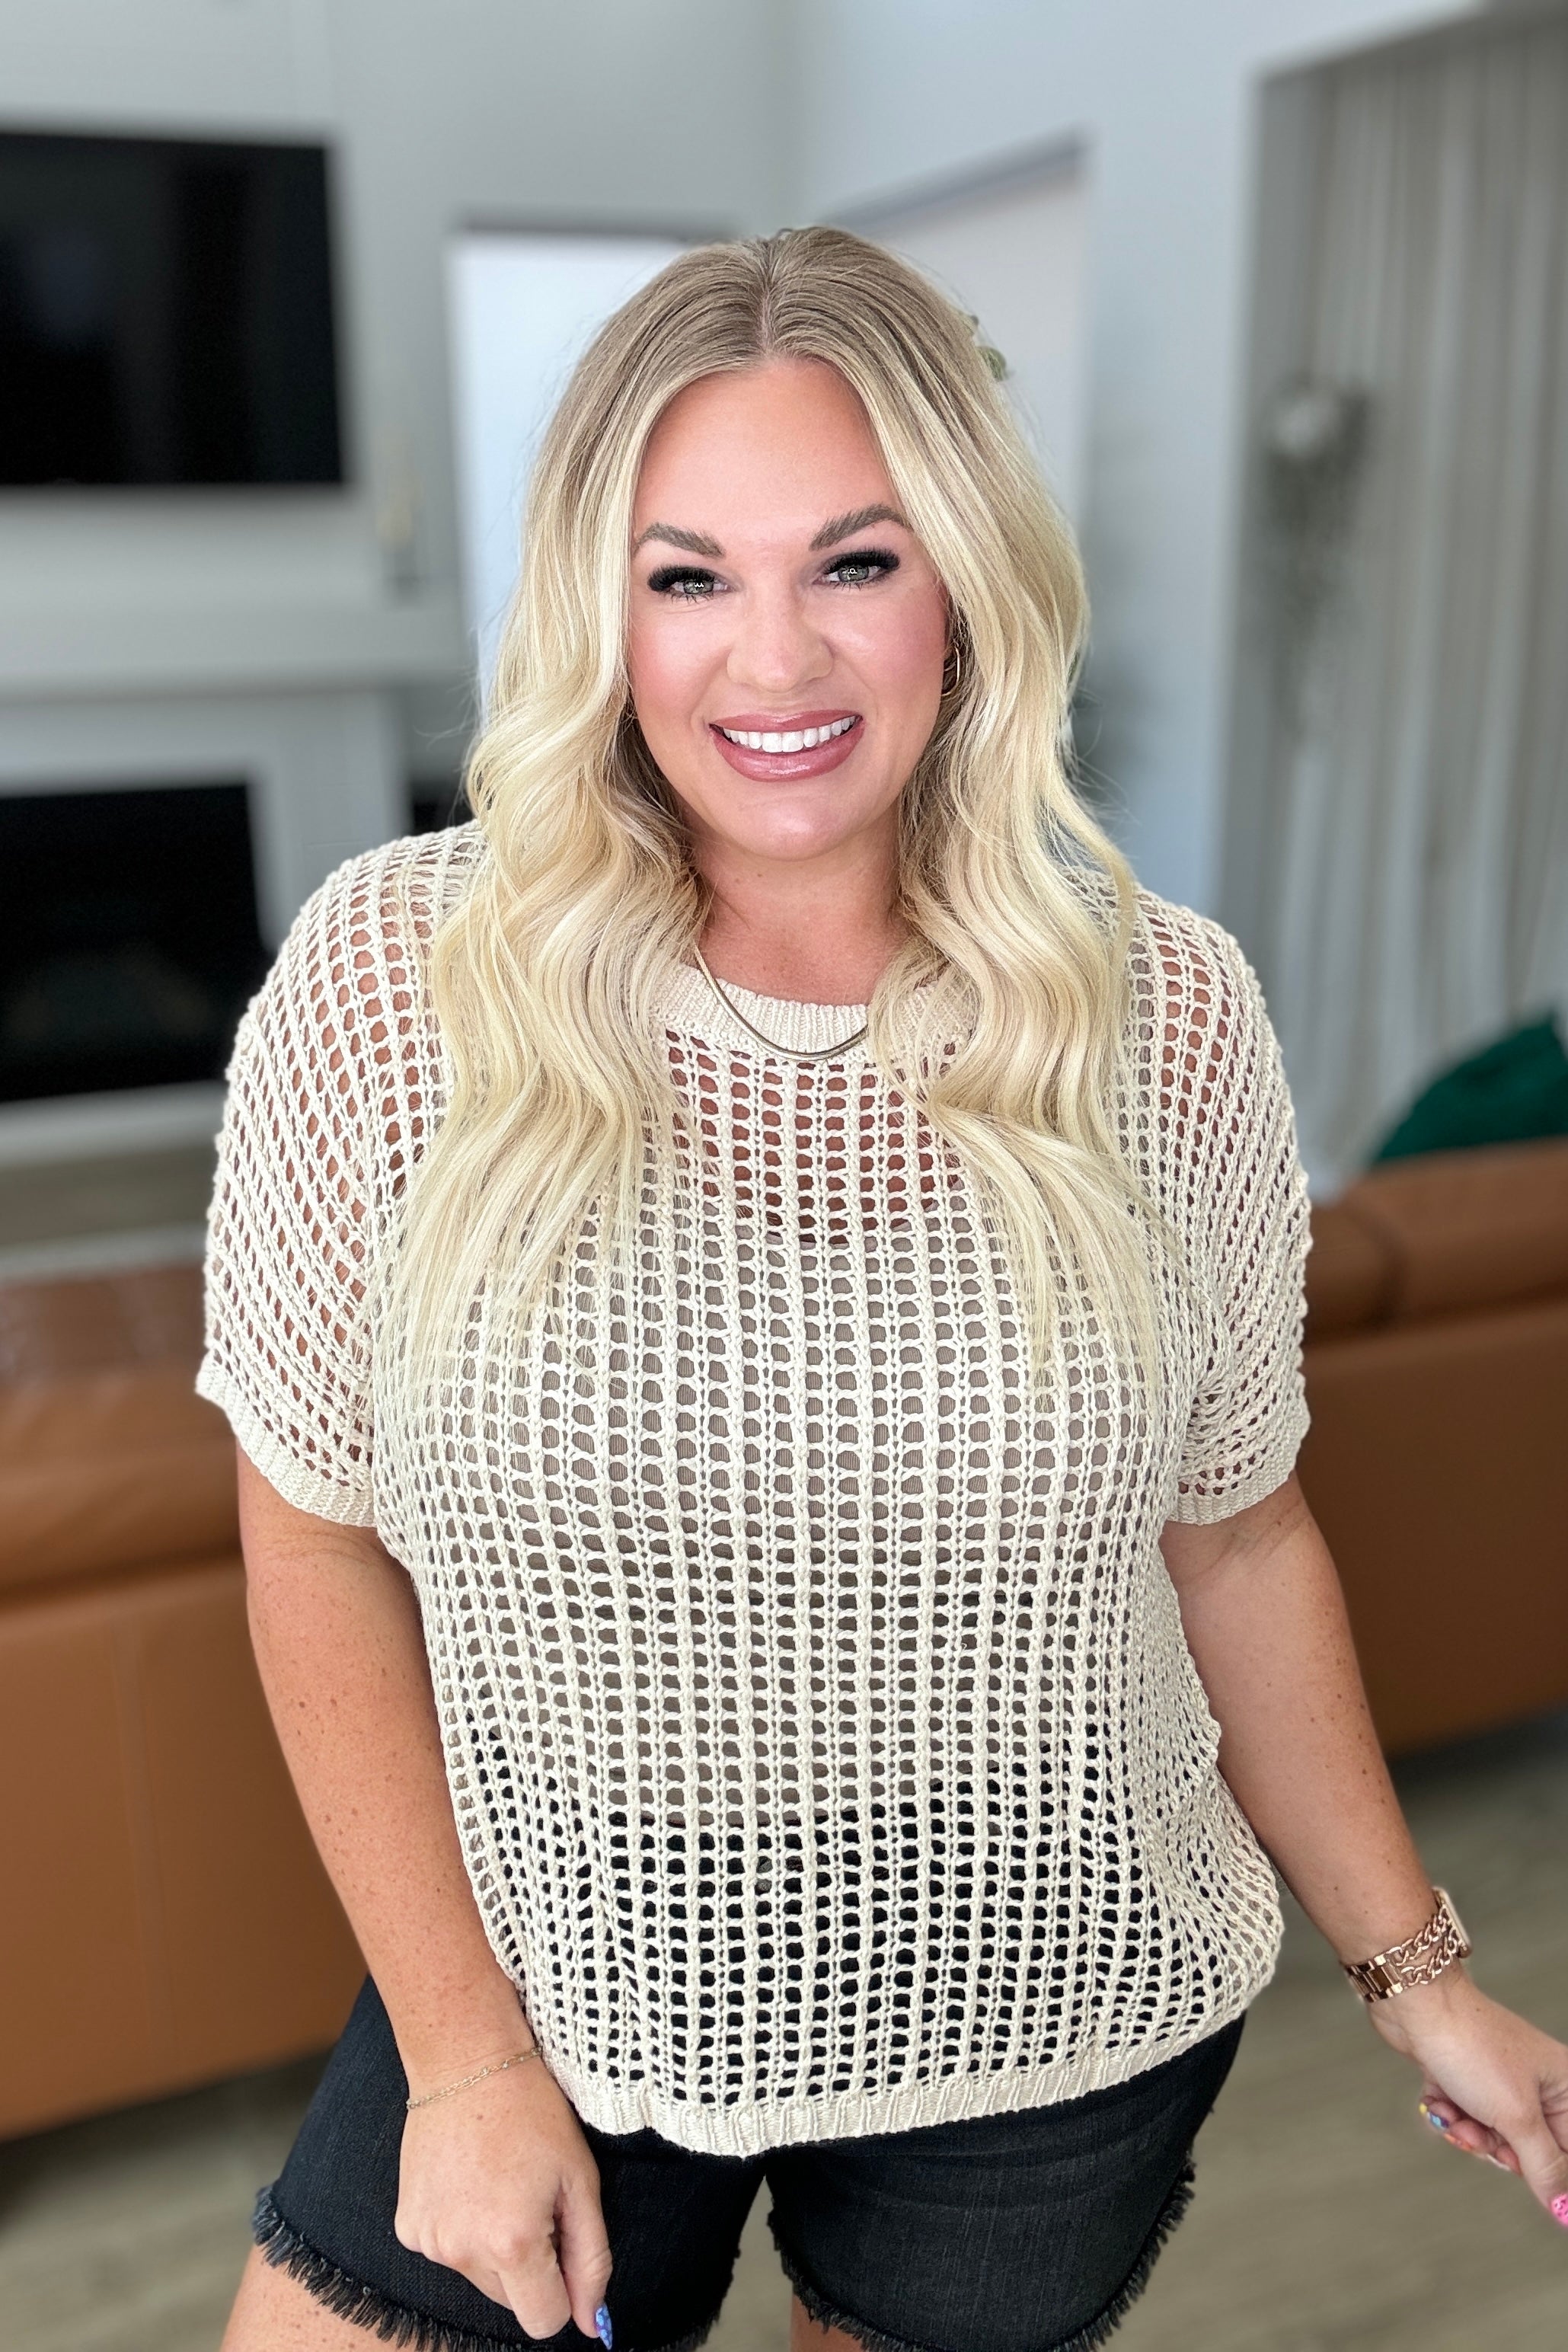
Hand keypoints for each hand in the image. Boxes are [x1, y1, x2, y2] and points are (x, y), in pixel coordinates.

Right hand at [395, 2051, 612, 2338]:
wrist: (466, 2062)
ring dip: (495, 2247)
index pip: (545, 2321)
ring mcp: (428, 2242)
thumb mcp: (580, 2181)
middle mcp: (462, 2253)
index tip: (563, 2245)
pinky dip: (463, 2229)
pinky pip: (448, 2252)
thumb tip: (593, 2325)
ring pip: (479, 2277)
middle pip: (512, 2300)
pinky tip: (469, 2181)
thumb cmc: (534, 2114)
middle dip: (530, 2263)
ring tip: (499, 2183)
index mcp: (512, 2245)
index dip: (564, 2291)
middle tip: (532, 2197)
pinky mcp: (407, 2227)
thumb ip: (591, 2261)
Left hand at [1368, 1969, 1567, 2224]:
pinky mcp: (1466, 2078)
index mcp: (1563, 2085)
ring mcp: (1499, 2080)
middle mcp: (1536, 2083)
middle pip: (1529, 2149)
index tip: (1517, 2166)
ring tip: (1454, 2114)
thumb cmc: (1473, 2048)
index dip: (1550, 2175)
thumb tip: (1566, 2212)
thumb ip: (1544, 2168)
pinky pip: (1465, 2118)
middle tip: (1482, 2135)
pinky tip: (1437, 2098)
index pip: (1567, 2149)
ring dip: (1468, 2132)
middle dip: (1498, 2149)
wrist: (1417, 2006)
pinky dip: (1449, 2115)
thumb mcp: (1516, 2117)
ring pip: (1492, 2137)